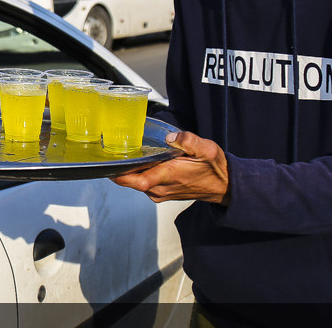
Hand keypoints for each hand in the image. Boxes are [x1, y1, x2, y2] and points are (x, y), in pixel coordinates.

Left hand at [111, 131, 229, 204]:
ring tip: (124, 154)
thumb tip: (171, 137)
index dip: (120, 174)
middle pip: (131, 181)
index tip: (108, 165)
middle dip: (119, 168)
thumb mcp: (207, 149)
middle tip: (110, 152)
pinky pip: (142, 183)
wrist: (223, 186)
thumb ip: (189, 140)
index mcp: (169, 176)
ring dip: (129, 170)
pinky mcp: (161, 193)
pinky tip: (139, 161)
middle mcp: (161, 188)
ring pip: (135, 182)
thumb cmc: (214, 168)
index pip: (138, 180)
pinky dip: (138, 173)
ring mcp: (160, 192)